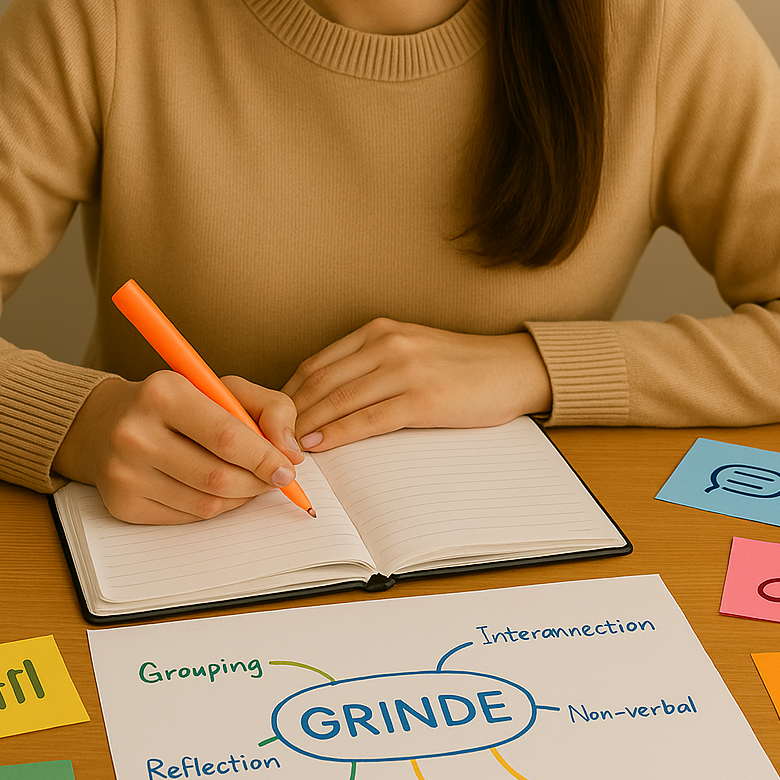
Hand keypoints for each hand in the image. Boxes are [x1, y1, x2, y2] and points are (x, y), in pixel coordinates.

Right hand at [53, 372, 303, 523]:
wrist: (104, 423)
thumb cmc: (175, 403)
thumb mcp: (222, 387)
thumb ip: (269, 408)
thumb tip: (291, 452)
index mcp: (162, 392)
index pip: (227, 437)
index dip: (265, 458)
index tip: (288, 468)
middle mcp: (136, 433)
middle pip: (219, 476)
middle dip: (258, 482)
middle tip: (274, 478)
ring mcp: (124, 473)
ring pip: (206, 503)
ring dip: (239, 497)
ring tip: (247, 481)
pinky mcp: (122, 504)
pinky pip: (187, 517)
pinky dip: (213, 507)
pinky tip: (215, 489)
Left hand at [282, 318, 552, 450]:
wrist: (514, 369)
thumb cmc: (462, 368)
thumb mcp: (410, 352)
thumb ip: (370, 366)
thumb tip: (325, 400)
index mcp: (379, 331)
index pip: (315, 364)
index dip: (285, 394)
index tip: (268, 419)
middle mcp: (388, 343)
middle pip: (319, 381)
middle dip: (286, 414)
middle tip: (265, 440)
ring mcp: (405, 369)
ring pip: (338, 400)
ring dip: (304, 427)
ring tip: (282, 448)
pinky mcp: (424, 398)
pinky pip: (368, 419)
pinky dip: (337, 433)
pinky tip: (318, 445)